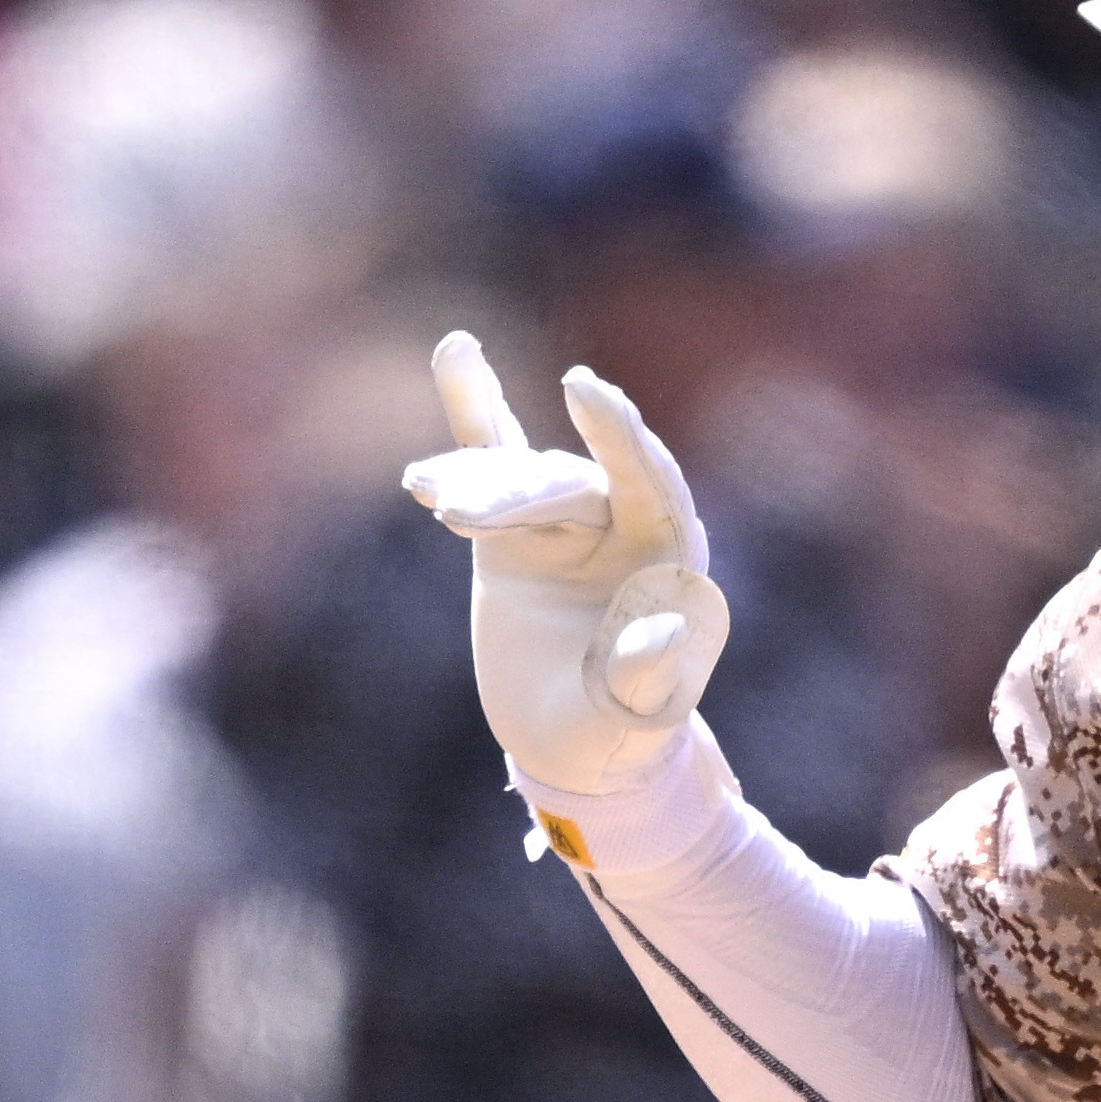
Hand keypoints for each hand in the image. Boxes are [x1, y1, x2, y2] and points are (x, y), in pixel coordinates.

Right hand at [400, 330, 729, 795]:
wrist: (578, 750)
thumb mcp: (637, 716)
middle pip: (569, 487)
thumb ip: (648, 673)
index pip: (652, 484)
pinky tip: (455, 351)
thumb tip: (669, 626)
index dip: (622, 440)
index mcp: (671, 557)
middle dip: (514, 498)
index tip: (587, 392)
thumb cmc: (623, 735)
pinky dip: (475, 411)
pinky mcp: (515, 533)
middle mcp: (625, 524)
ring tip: (429, 493)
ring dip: (473, 485)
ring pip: (519, 482)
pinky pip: (494, 462)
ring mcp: (568, 522)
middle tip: (457, 516)